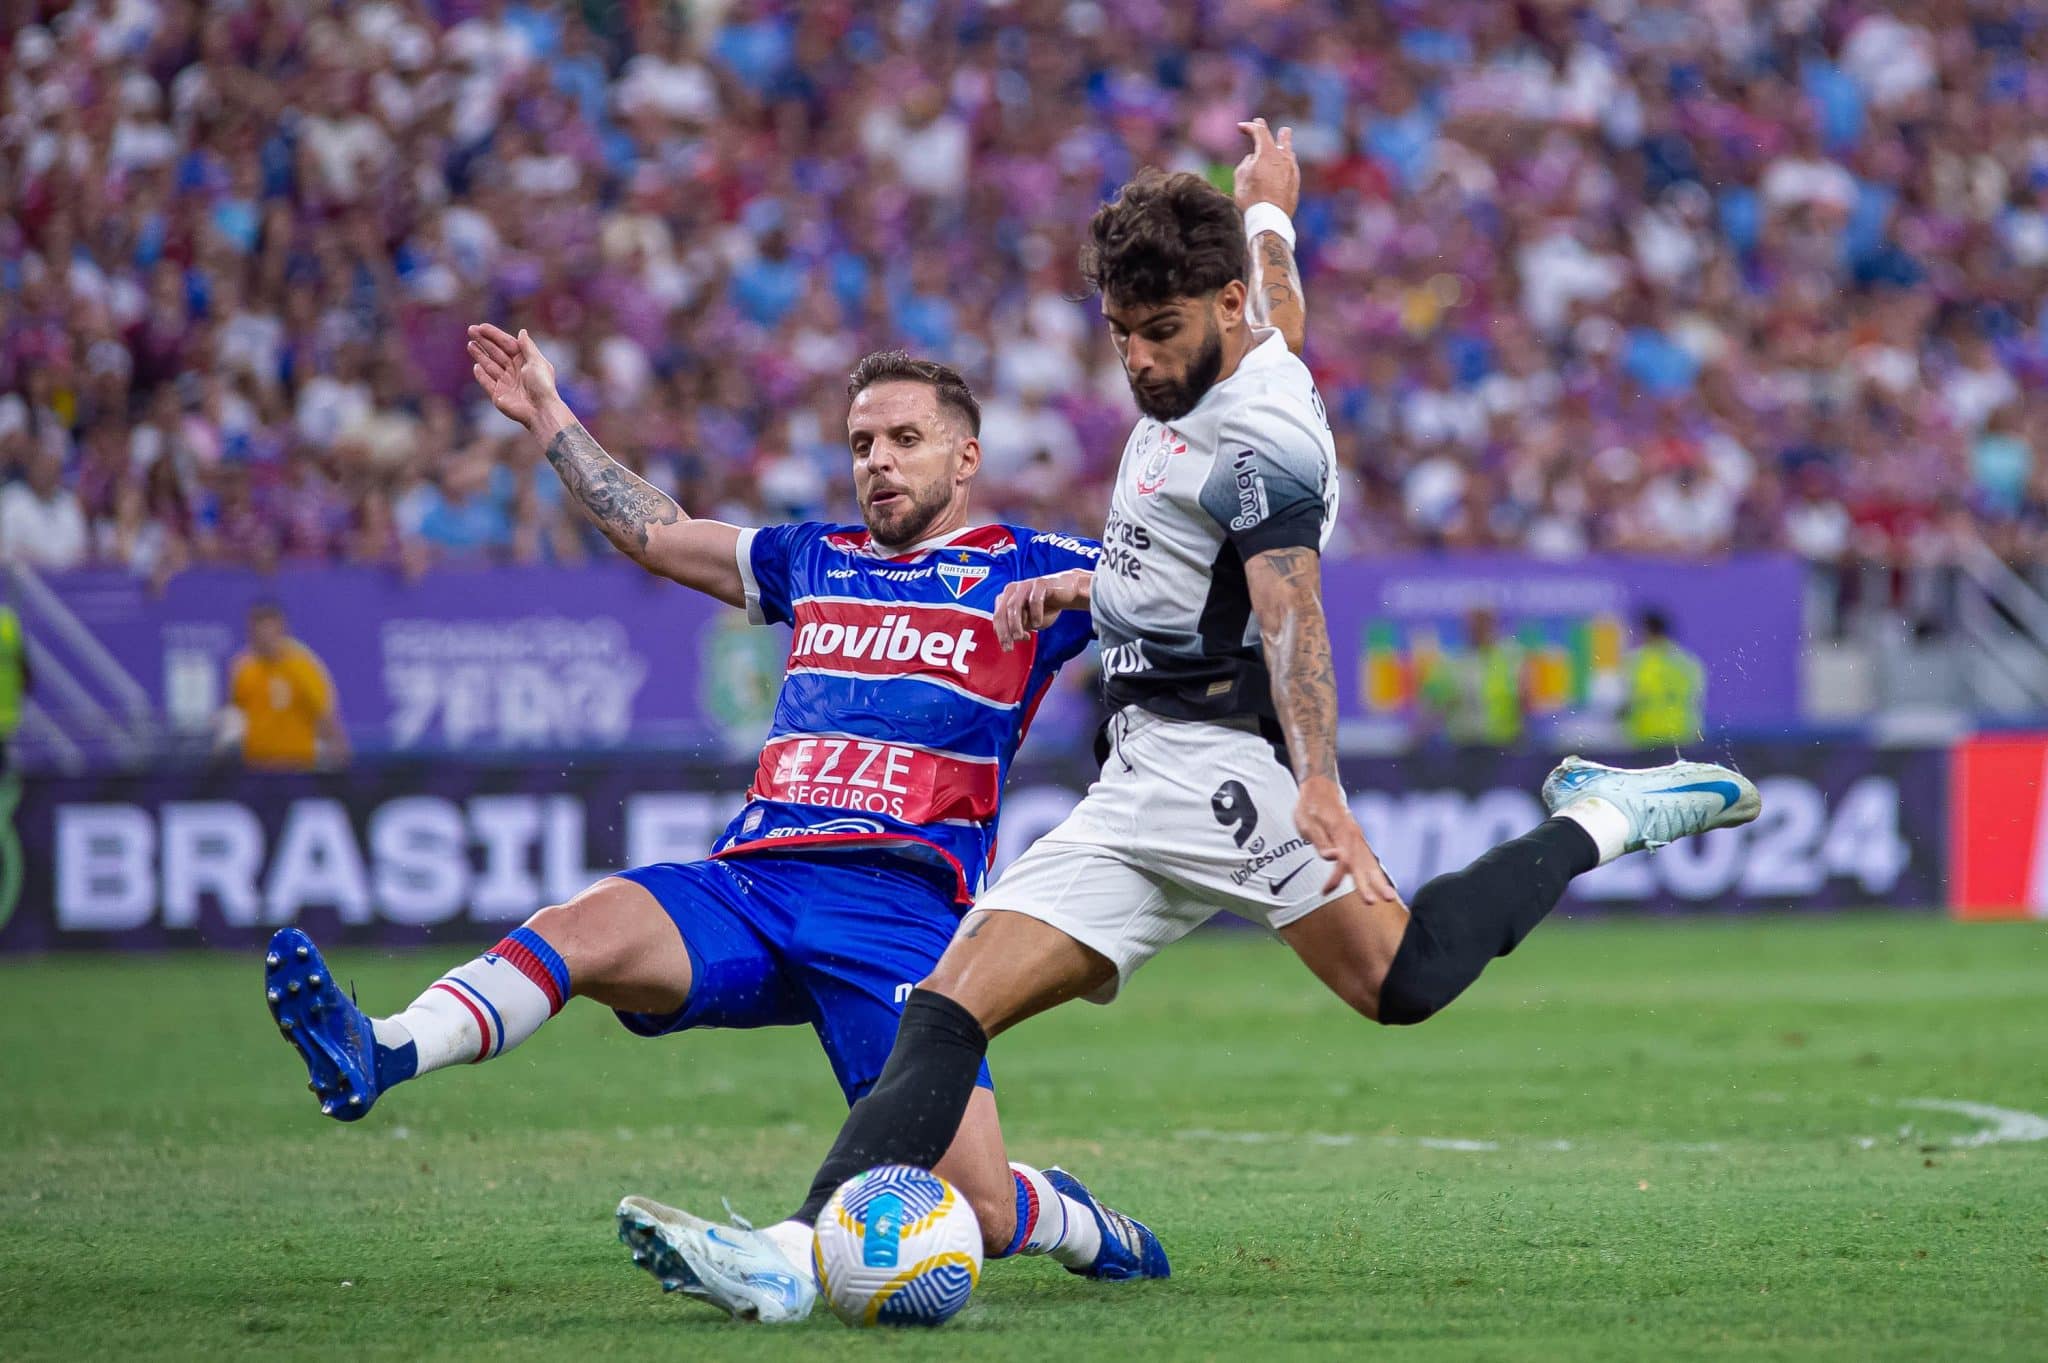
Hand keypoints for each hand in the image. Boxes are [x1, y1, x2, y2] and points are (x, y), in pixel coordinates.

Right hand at [467, 323, 559, 430]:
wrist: (540, 410)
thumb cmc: (542, 385)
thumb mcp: (537, 362)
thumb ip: (528, 347)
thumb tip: (522, 331)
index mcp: (525, 361)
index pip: (507, 344)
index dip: (494, 335)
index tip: (481, 327)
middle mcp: (515, 370)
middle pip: (496, 352)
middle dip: (484, 341)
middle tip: (470, 330)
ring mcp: (506, 383)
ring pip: (490, 365)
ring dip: (480, 355)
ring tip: (470, 344)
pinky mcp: (498, 395)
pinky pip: (487, 382)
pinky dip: (481, 375)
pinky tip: (476, 366)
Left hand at [993, 569, 1091, 649]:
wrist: (1068, 592)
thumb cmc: (1046, 607)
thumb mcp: (1030, 621)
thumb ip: (1020, 627)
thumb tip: (1013, 638)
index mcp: (1006, 598)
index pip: (998, 617)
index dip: (1001, 634)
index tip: (1009, 648)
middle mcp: (1012, 590)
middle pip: (1002, 612)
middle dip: (1004, 632)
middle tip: (1010, 647)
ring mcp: (1025, 585)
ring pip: (1014, 606)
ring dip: (1016, 624)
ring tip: (1022, 637)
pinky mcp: (1040, 583)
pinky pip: (1034, 600)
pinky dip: (1035, 614)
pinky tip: (1038, 623)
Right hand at [1234, 118, 1298, 216]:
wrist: (1268, 220)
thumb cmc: (1251, 198)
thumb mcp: (1241, 176)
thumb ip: (1247, 163)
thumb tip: (1253, 160)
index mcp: (1268, 153)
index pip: (1260, 132)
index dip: (1249, 127)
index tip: (1241, 127)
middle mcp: (1283, 158)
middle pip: (1282, 137)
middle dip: (1270, 131)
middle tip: (1263, 124)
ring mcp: (1292, 171)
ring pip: (1288, 153)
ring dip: (1282, 147)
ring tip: (1281, 144)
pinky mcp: (1296, 184)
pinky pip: (1291, 168)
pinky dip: (1284, 164)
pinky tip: (1283, 167)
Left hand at [1295, 774, 1398, 900]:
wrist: (1320, 787)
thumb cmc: (1311, 807)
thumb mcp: (1307, 822)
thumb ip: (1320, 841)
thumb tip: (1331, 857)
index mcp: (1341, 831)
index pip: (1343, 860)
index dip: (1336, 877)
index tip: (1325, 891)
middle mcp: (1353, 836)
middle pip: (1362, 863)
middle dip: (1368, 884)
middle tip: (1372, 902)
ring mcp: (1358, 838)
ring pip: (1370, 862)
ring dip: (1379, 881)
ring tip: (1390, 897)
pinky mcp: (1358, 841)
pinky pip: (1369, 859)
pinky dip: (1376, 872)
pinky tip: (1383, 885)